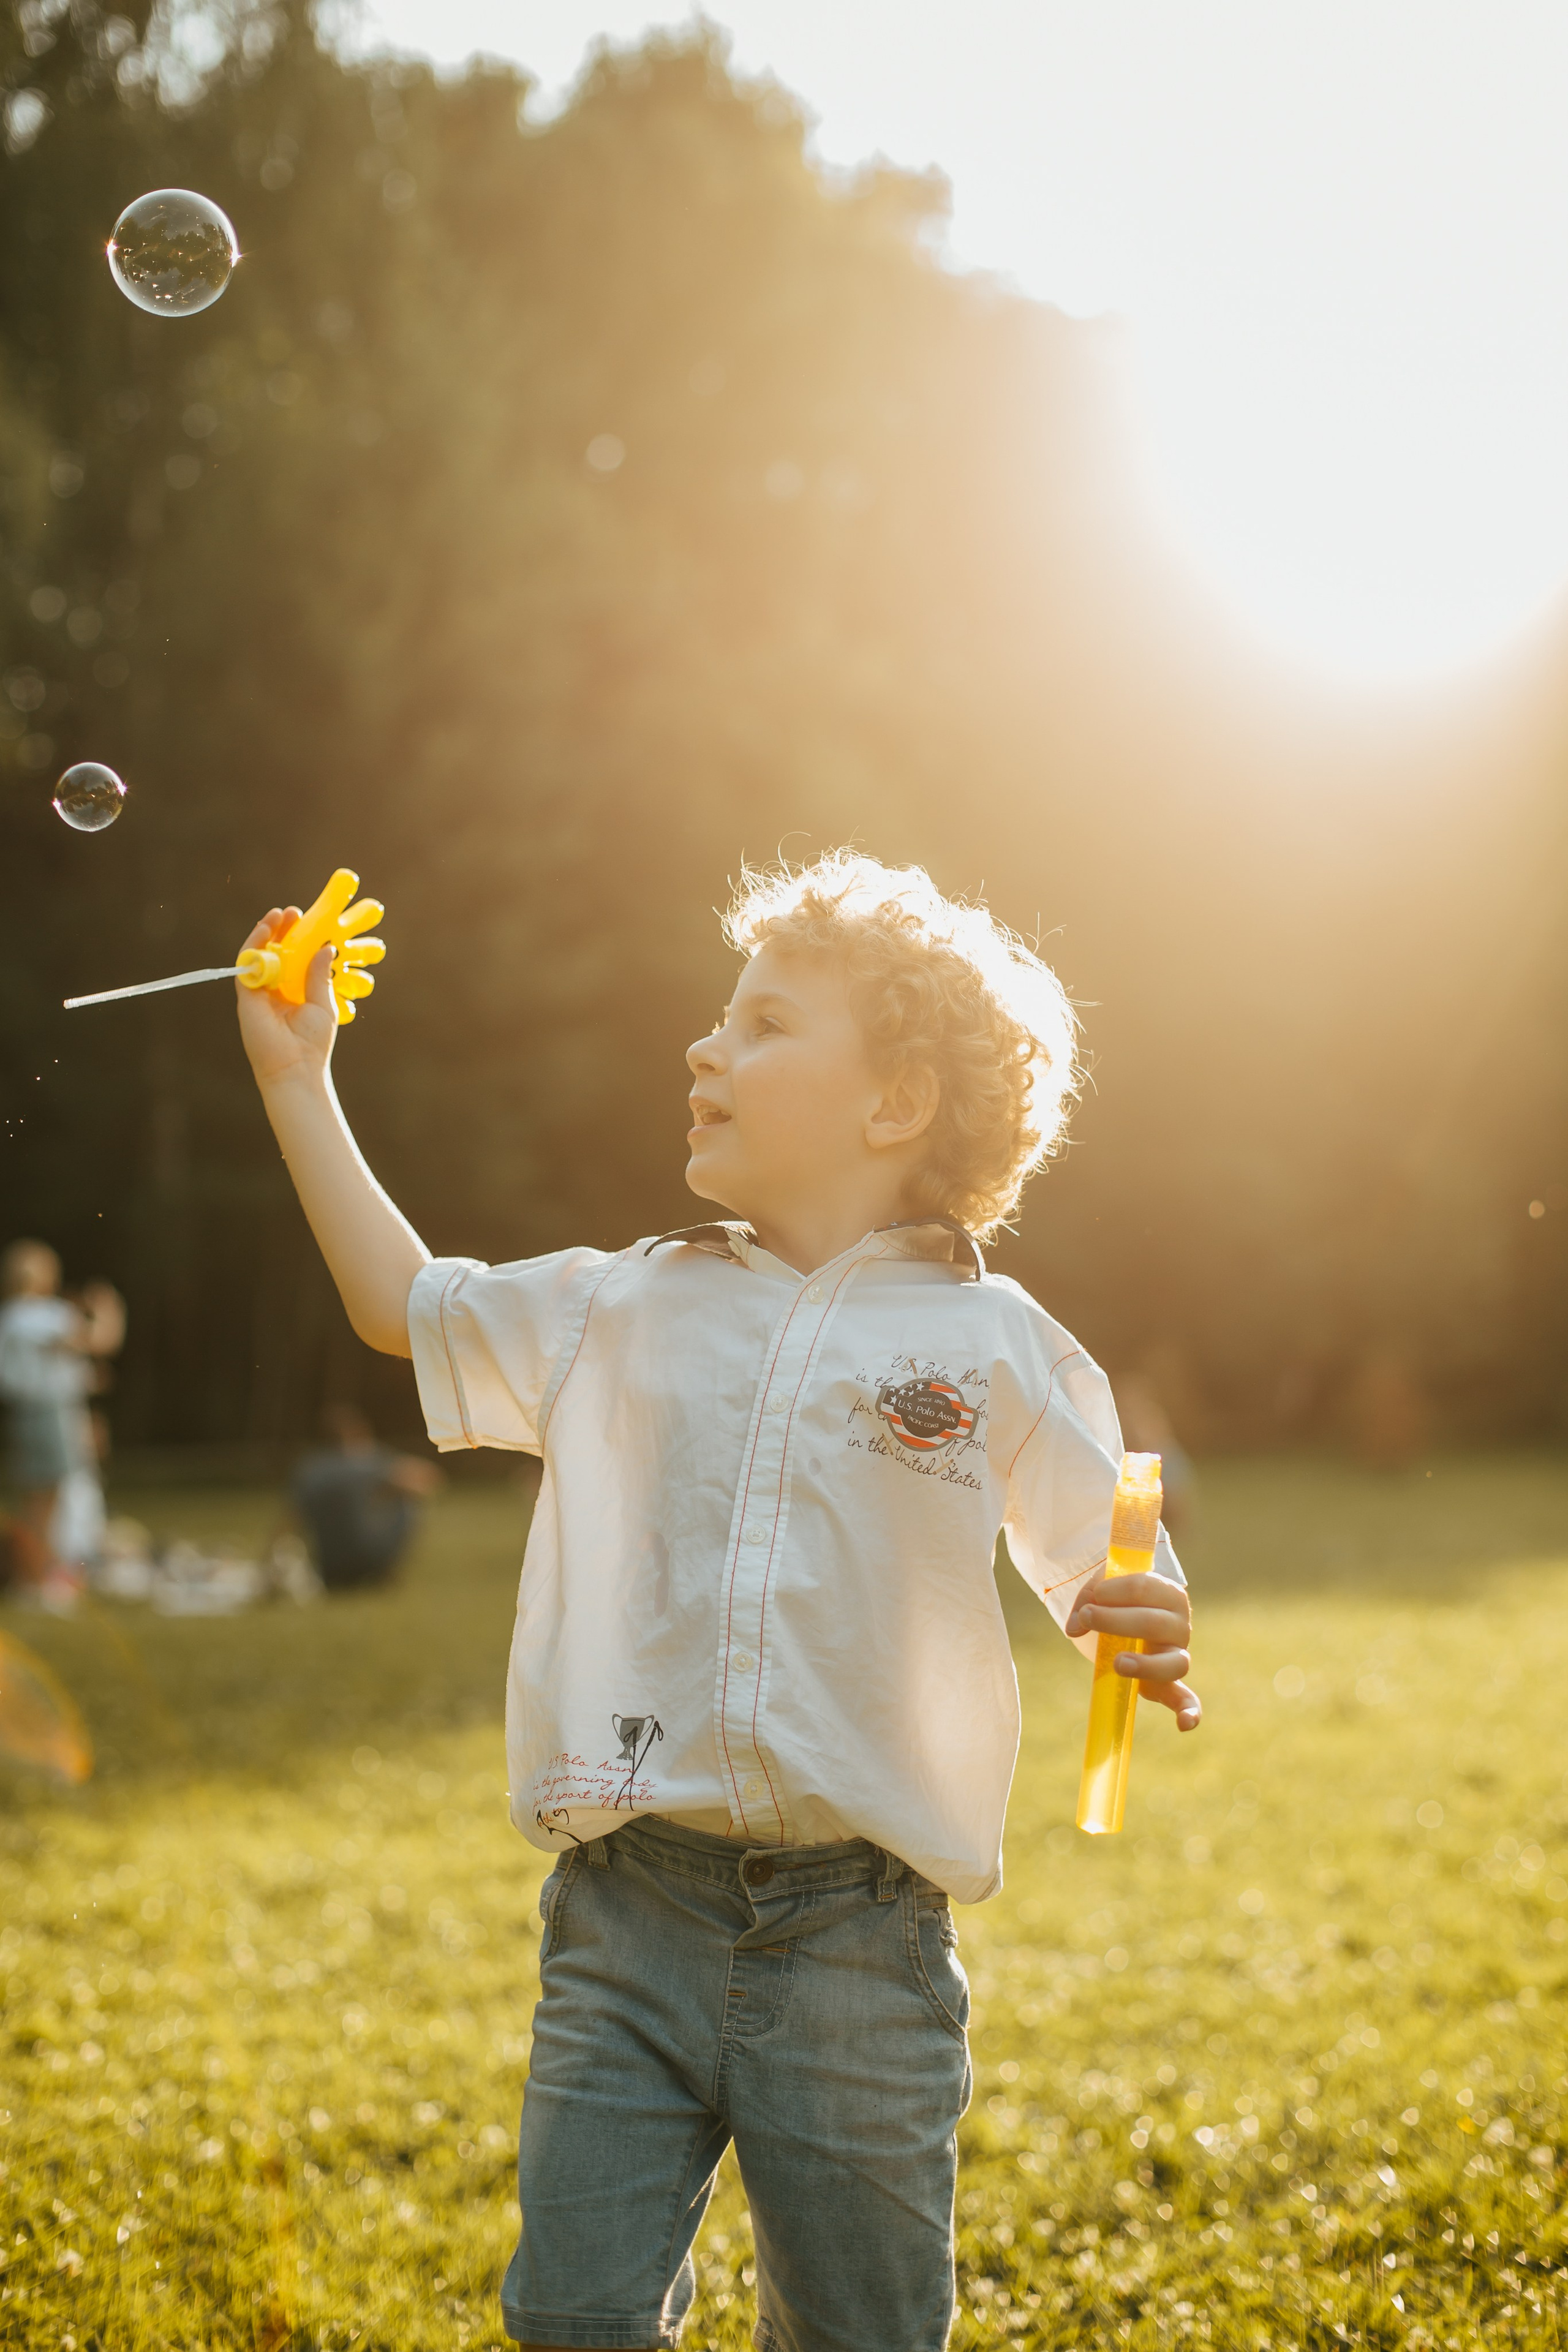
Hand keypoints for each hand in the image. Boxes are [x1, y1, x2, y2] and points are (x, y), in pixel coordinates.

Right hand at [235, 909, 336, 1090]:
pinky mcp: (246, 997)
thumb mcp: (322, 1003)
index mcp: (293, 992)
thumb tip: (326, 948)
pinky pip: (246, 966)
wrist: (296, 1068)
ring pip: (257, 955)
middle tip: (290, 912)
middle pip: (273, 953)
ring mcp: (259, 993)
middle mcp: (274, 990)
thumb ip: (319, 975)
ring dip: (265, 933)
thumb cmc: (313, 1043)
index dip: (297, 939)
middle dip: (280, 931)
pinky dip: (253, 947)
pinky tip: (265, 931)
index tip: (305, 922)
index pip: (292, 959)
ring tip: (277, 915)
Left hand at [1065, 1569, 1201, 1730]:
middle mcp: (1179, 1625)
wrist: (1120, 1617)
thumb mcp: (1102, 1589)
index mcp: (1168, 1594)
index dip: (1117, 1590)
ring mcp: (1176, 1655)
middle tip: (1087, 1618)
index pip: (1148, 1587)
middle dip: (1115, 1620)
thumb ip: (1088, 1599)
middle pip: (1155, 1623)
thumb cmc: (1114, 1599)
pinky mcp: (1167, 1684)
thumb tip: (1076, 1626)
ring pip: (1175, 1663)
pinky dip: (1190, 1713)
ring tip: (1118, 1663)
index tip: (1095, 1595)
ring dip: (1146, 1664)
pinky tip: (1184, 1725)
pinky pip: (1186, 1700)